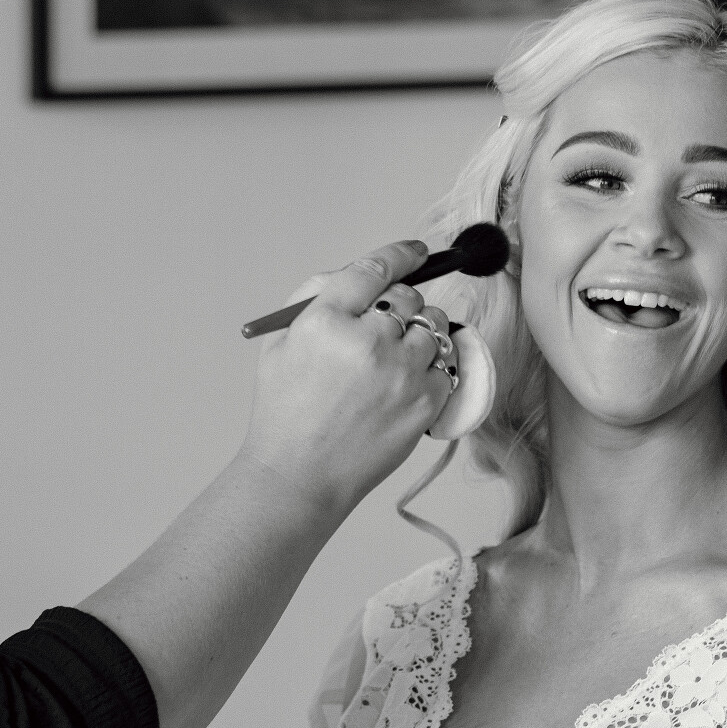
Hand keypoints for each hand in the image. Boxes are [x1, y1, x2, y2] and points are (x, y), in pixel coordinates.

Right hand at [238, 241, 454, 512]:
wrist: (299, 476)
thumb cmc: (286, 413)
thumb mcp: (280, 344)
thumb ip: (316, 298)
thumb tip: (361, 275)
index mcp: (325, 320)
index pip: (375, 269)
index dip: (401, 255)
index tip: (415, 252)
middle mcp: (366, 341)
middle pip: (409, 297)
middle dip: (402, 305)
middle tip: (389, 326)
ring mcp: (400, 372)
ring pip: (434, 327)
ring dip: (421, 334)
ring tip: (397, 359)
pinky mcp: (424, 402)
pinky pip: (446, 366)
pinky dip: (431, 370)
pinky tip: (405, 385)